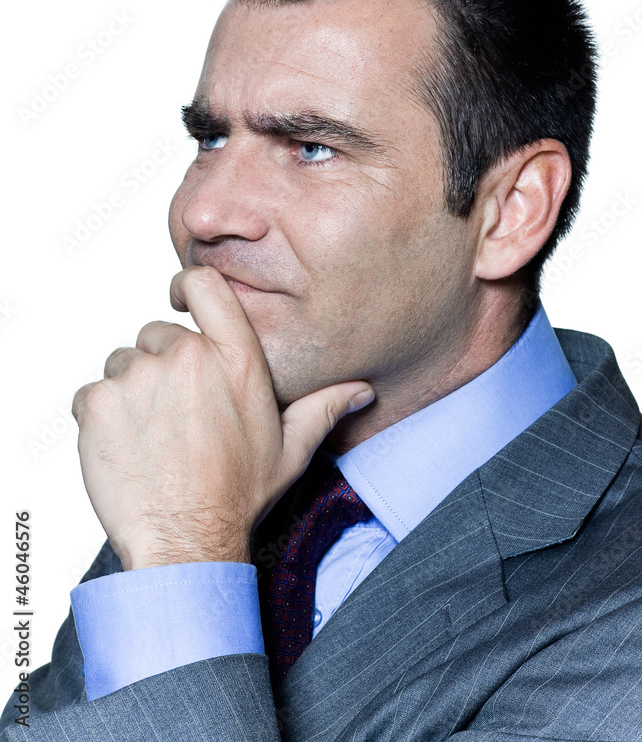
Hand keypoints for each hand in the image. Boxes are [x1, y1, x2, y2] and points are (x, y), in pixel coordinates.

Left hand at [72, 265, 373, 569]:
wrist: (185, 543)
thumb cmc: (237, 495)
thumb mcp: (290, 449)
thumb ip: (324, 408)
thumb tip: (363, 390)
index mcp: (235, 358)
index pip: (205, 285)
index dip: (187, 284)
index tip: (180, 297)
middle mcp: (185, 357)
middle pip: (158, 334)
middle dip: (162, 366)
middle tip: (175, 415)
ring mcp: (138, 377)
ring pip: (123, 364)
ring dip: (131, 392)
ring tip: (152, 436)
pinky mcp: (98, 402)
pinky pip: (92, 393)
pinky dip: (102, 416)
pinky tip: (126, 448)